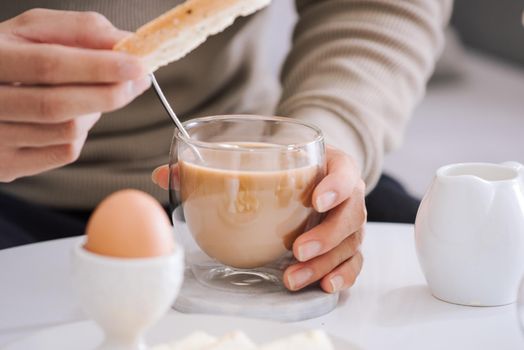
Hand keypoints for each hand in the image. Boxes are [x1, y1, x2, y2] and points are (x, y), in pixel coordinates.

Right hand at [0, 9, 148, 181]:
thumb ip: (80, 30)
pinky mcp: (8, 164)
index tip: (137, 65)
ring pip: (68, 132)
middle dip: (109, 94)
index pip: (48, 65)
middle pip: (58, 105)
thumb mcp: (34, 31)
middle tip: (137, 82)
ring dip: (95, 112)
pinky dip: (81, 134)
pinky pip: (65, 152)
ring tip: (93, 95)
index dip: (98, 67)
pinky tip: (74, 117)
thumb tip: (127, 43)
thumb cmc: (12, 58)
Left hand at [151, 146, 365, 292]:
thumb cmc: (283, 167)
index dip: (336, 185)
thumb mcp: (260, 158)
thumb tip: (163, 174)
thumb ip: (214, 165)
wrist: (310, 175)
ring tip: (292, 277)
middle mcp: (346, 195)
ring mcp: (347, 222)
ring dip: (325, 263)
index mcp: (330, 166)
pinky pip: (353, 262)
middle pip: (351, 215)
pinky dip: (342, 275)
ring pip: (350, 244)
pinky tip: (324, 285)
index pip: (346, 172)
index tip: (314, 199)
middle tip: (297, 248)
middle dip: (326, 235)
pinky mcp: (346, 244)